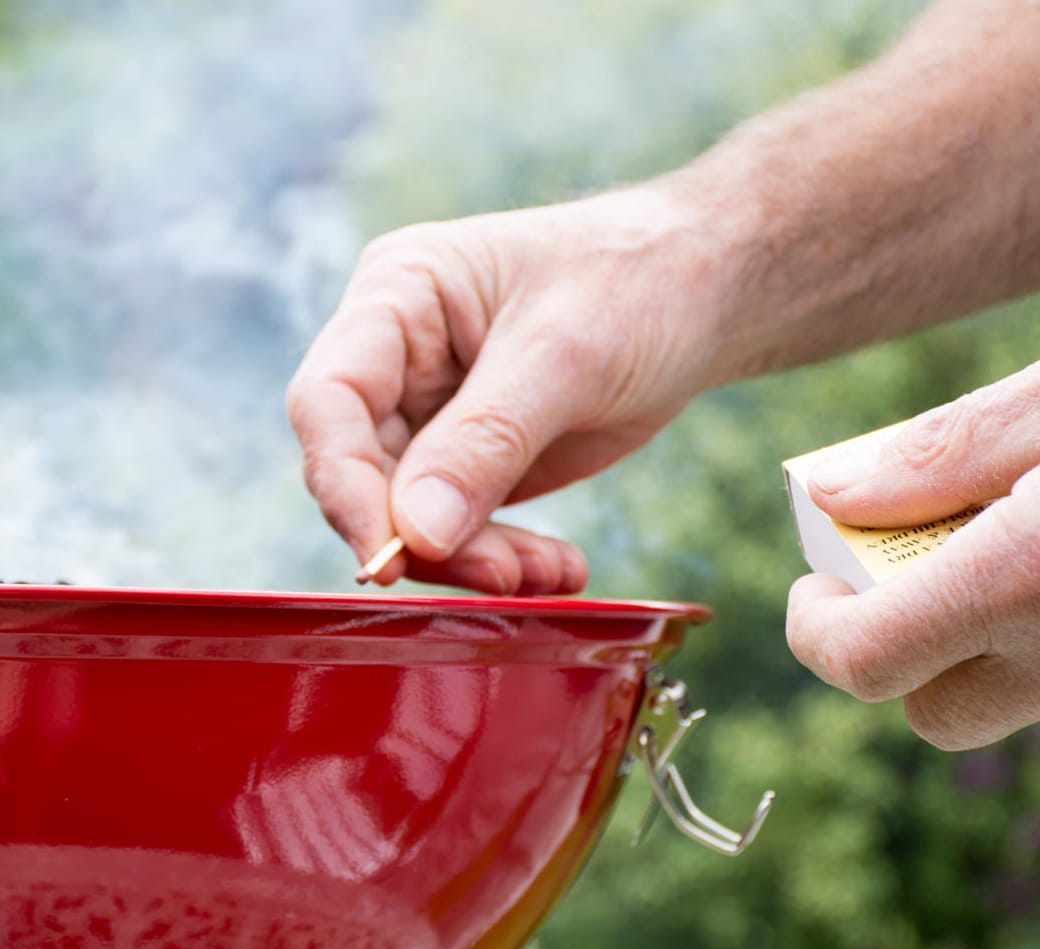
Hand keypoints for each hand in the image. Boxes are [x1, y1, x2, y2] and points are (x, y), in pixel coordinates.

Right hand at [286, 186, 731, 593]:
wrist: (709, 290)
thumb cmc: (636, 280)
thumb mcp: (565, 356)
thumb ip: (484, 442)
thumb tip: (415, 534)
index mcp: (397, 294)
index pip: (329, 398)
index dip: (343, 482)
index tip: (386, 554)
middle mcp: (397, 357)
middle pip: (363, 470)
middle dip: (425, 536)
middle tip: (498, 576)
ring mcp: (433, 412)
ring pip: (411, 514)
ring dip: (472, 559)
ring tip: (546, 576)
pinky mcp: (474, 460)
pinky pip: (463, 528)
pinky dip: (505, 559)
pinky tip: (560, 570)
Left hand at [787, 321, 1039, 747]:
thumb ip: (950, 447)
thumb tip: (836, 488)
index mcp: (1039, 572)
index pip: (867, 665)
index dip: (818, 635)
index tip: (820, 586)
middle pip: (934, 713)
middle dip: (904, 655)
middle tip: (917, 575)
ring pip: (1031, 700)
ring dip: (1010, 637)